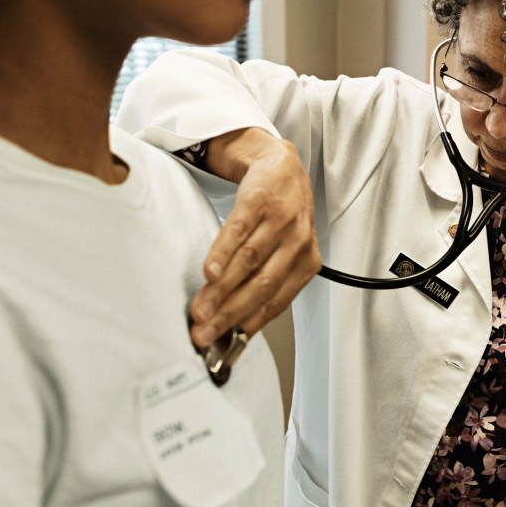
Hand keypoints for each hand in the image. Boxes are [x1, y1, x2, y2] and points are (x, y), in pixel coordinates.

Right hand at [189, 128, 319, 348]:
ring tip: (200, 308)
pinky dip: (223, 253)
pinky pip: (240, 231)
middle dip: (230, 314)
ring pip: (249, 262)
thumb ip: (261, 283)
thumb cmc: (278, 214)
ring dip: (221, 290)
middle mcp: (298, 242)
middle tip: (204, 331)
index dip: (247, 325)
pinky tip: (210, 272)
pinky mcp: (260, 199)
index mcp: (305, 262)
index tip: (221, 343)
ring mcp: (281, 219)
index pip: (276, 302)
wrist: (277, 163)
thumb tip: (230, 326)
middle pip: (262, 285)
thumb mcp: (281, 250)